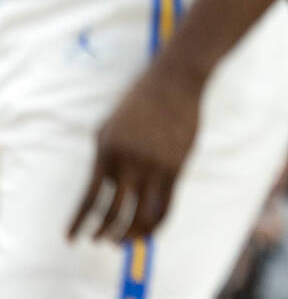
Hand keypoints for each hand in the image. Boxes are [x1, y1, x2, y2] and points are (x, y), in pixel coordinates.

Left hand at [67, 63, 202, 241]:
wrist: (176, 82)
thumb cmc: (141, 99)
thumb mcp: (111, 123)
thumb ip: (104, 154)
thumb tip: (104, 185)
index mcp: (108, 151)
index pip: (89, 198)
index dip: (79, 222)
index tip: (72, 239)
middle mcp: (130, 162)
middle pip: (114, 212)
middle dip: (104, 233)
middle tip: (99, 242)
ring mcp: (155, 166)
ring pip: (141, 215)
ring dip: (130, 235)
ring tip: (122, 242)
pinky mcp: (177, 167)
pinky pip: (166, 205)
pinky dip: (156, 224)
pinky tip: (149, 231)